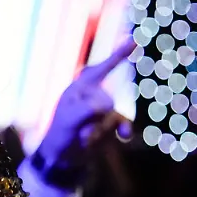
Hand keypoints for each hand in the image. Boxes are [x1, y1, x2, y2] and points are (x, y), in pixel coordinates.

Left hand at [36, 39, 135, 174]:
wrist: (63, 157)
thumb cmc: (60, 134)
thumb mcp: (69, 120)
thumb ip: (88, 109)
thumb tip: (108, 107)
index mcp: (81, 87)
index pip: (103, 67)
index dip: (120, 54)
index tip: (136, 39)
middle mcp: (94, 94)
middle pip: (107, 102)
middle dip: (94, 120)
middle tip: (77, 129)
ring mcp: (104, 109)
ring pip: (114, 116)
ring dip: (99, 131)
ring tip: (83, 137)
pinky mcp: (111, 122)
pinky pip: (124, 123)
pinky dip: (123, 131)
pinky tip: (124, 137)